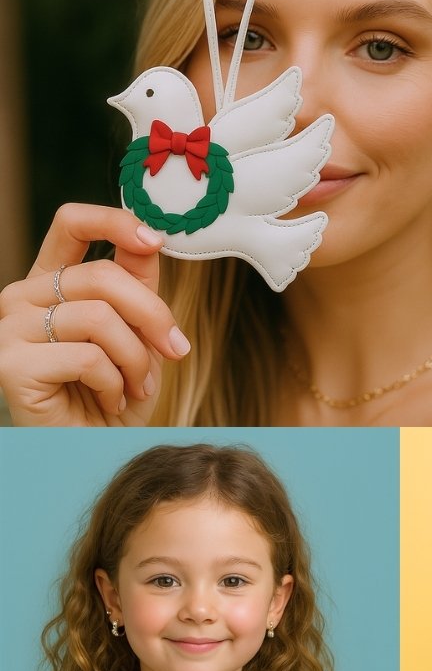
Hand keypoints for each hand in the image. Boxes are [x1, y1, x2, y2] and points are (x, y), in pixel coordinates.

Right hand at [0, 204, 190, 424]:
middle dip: (153, 316)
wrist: (96, 449)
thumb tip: (152, 239)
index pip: (71, 223)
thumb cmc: (117, 392)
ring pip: (100, 318)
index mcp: (52, 281)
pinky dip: (115, 384)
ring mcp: (11, 328)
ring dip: (136, 359)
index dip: (114, 221)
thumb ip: (139, 285)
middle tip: (174, 351)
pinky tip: (111, 401)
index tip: (155, 241)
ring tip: (136, 386)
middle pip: (103, 276)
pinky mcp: (11, 363)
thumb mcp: (138, 331)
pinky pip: (87, 357)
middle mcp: (24, 296)